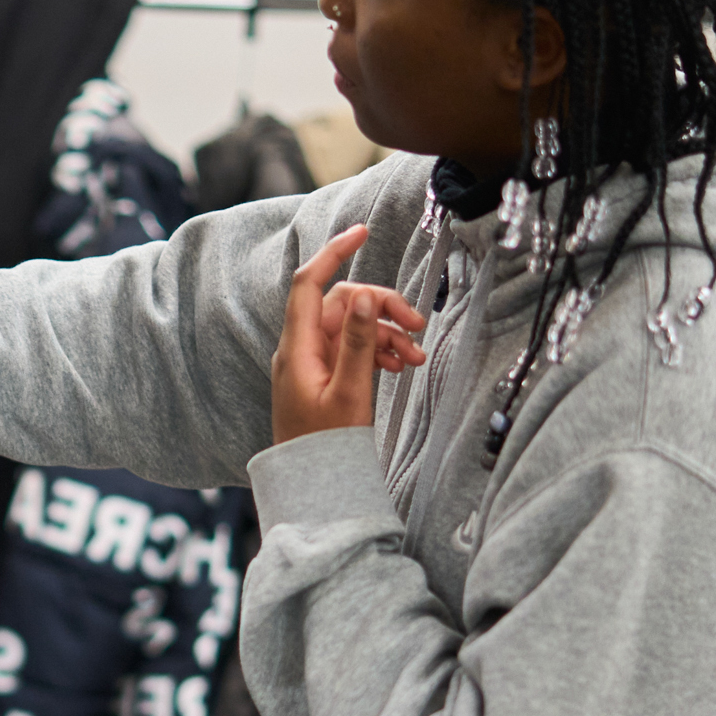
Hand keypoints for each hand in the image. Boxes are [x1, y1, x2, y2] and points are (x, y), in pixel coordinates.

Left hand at [271, 225, 424, 442]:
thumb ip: (358, 343)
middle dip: (382, 307)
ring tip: (415, 357)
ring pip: (353, 327)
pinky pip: (351, 349)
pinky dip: (377, 351)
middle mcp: (300, 348)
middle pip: (343, 304)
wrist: (311, 484)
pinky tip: (400, 365)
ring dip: (386, 334)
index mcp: (296, 347)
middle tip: (418, 324)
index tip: (361, 232)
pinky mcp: (323, 376)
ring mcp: (311, 362)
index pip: (309, 283)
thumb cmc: (324, 446)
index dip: (333, 252)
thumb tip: (365, 296)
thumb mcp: (348, 393)